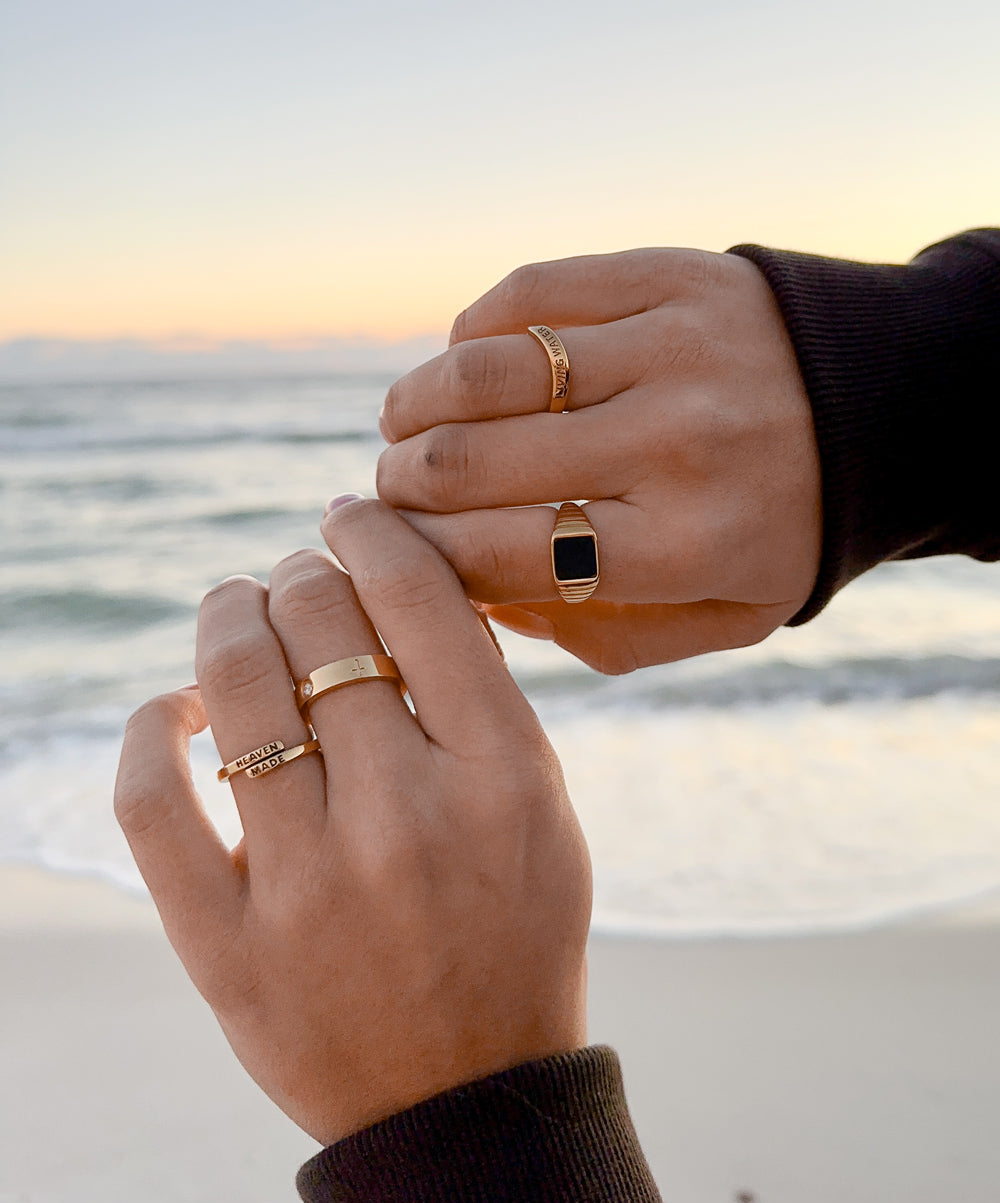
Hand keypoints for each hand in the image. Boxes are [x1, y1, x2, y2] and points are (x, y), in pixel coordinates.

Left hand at [114, 500, 589, 1144]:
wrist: (468, 1100)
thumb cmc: (515, 937)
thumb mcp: (543, 812)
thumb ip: (485, 700)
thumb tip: (394, 585)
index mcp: (504, 779)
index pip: (418, 598)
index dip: (371, 532)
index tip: (348, 518)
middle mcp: (407, 821)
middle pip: (317, 621)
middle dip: (298, 573)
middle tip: (294, 579)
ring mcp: (311, 888)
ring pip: (234, 684)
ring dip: (225, 619)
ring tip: (232, 611)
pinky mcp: (229, 949)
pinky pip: (152, 801)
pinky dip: (149, 731)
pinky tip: (176, 713)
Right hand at [376, 249, 821, 672]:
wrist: (884, 412)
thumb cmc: (780, 529)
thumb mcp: (717, 618)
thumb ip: (599, 632)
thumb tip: (481, 599)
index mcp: (686, 545)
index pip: (503, 555)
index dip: (420, 558)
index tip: (394, 555)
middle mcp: (675, 444)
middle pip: (473, 464)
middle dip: (401, 487)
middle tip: (388, 494)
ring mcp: (669, 347)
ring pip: (481, 371)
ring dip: (413, 405)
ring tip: (401, 427)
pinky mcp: (666, 275)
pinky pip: (524, 293)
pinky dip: (469, 333)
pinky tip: (465, 364)